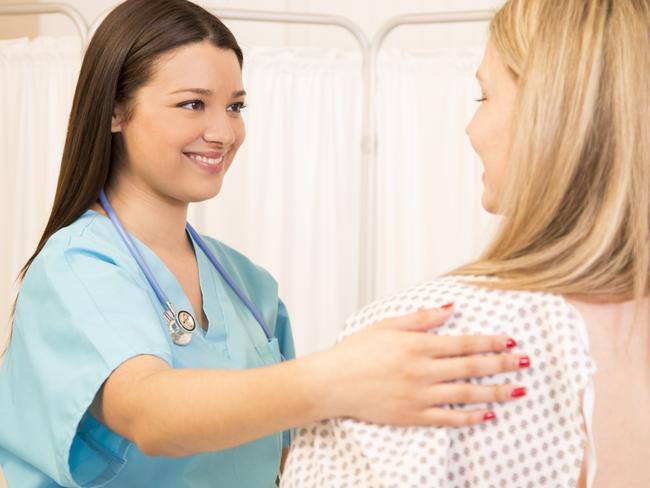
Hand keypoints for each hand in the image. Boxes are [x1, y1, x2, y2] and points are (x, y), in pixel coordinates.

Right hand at [314, 305, 528, 426]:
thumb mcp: (387, 326)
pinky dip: (469, 418)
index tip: (510, 341)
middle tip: (524, 362)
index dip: (489, 342)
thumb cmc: (356, 351)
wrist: (332, 383)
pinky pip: (448, 419)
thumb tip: (450, 308)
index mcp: (417, 346)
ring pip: (466, 394)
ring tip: (517, 389)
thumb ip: (421, 319)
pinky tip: (487, 415)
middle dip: (501, 364)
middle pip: (471, 368)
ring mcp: (419, 396)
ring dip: (495, 392)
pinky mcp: (412, 416)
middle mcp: (422, 371)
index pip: (463, 343)